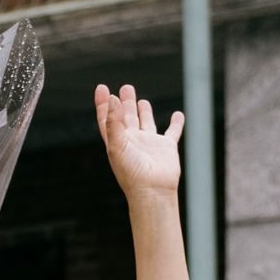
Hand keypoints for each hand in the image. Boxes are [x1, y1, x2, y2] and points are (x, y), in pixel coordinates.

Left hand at [96, 83, 182, 200]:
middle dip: (124, 103)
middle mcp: (132, 142)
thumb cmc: (131, 172)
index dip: (104, 104)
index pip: (107, 119)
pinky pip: (172, 132)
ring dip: (143, 112)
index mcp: (117, 142)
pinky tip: (178, 115)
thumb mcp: (117, 145)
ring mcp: (149, 144)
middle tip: (126, 87)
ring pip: (146, 123)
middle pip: (126, 118)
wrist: (152, 191)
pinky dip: (176, 124)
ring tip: (141, 100)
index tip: (102, 87)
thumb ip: (113, 122)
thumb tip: (112, 98)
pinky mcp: (166, 147)